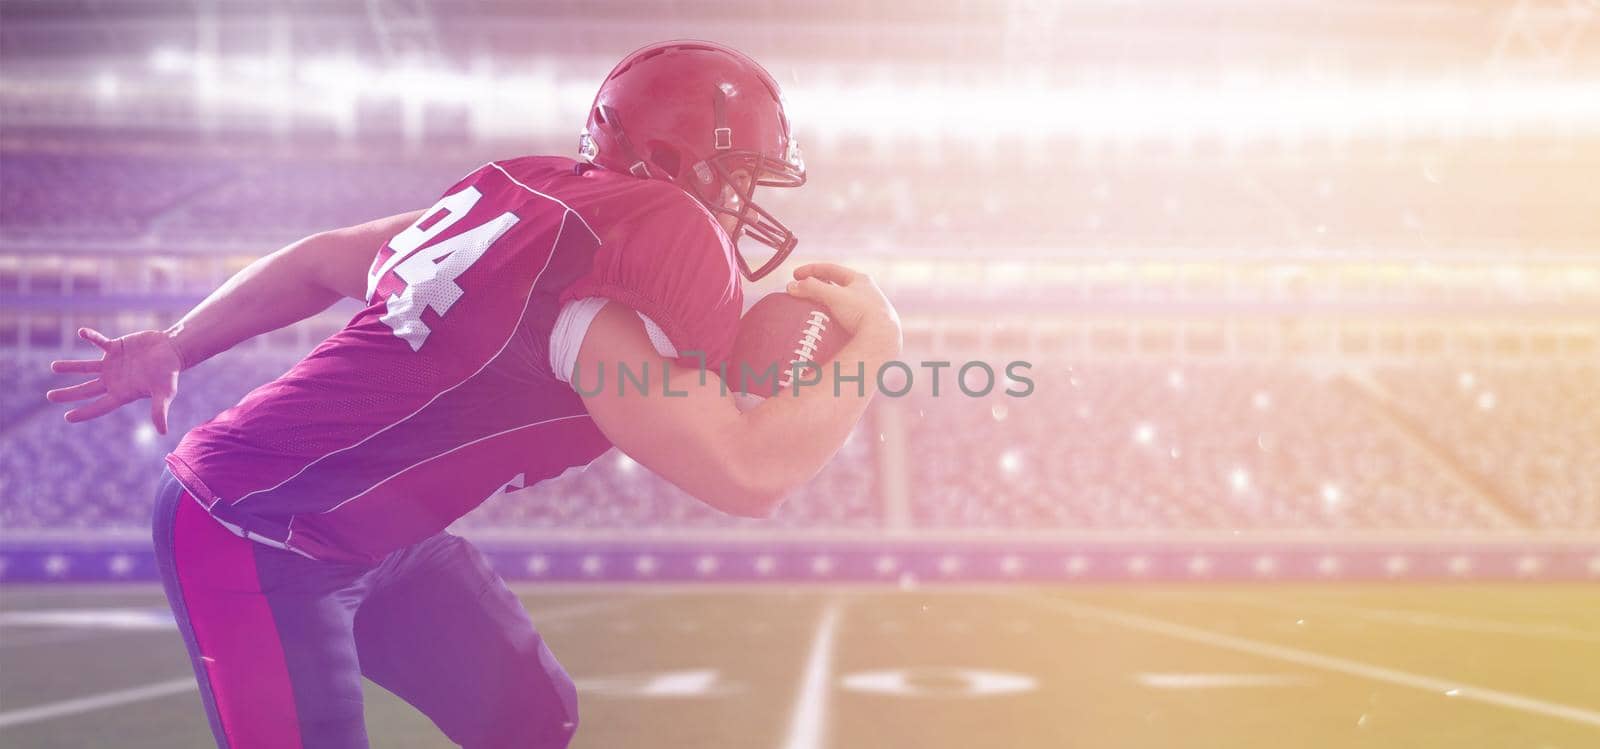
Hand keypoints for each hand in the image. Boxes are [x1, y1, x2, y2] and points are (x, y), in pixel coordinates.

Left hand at [46, 328, 182, 433]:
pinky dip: (91, 337)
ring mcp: (112, 364)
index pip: (99, 406)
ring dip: (70, 367)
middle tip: (50, 396)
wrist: (173, 350)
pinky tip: (82, 332)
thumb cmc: (169, 373)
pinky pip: (99, 342)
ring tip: (53, 367)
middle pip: (86, 389)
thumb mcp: (165, 393)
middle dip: (68, 393)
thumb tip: (163, 432)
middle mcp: (113, 380)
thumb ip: (159, 410)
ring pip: (86, 367)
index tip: (68, 417)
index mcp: (122, 393)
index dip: (84, 412)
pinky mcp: (115, 347)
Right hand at [785, 263, 901, 353]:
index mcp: (860, 279)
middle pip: (837, 285)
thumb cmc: (860, 312)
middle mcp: (867, 292)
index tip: (795, 275)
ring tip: (813, 310)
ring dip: (827, 304)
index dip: (811, 270)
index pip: (831, 269)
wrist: (882, 338)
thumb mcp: (833, 296)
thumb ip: (812, 288)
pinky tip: (826, 327)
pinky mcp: (869, 326)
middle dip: (819, 287)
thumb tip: (791, 286)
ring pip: (843, 303)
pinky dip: (834, 319)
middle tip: (803, 291)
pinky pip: (846, 319)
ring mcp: (869, 309)